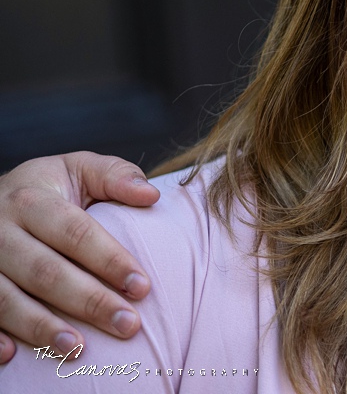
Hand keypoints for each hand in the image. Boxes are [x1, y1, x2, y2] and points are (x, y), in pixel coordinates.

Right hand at [0, 152, 159, 361]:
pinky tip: (13, 356)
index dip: (109, 260)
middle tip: (128, 325)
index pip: (76, 233)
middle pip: (46, 272)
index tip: (142, 286)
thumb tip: (151, 196)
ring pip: (7, 300)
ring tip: (78, 349)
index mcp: (31, 201)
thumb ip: (115, 176)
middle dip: (89, 301)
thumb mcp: (77, 169)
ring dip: (42, 327)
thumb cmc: (47, 189)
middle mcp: (0, 233)